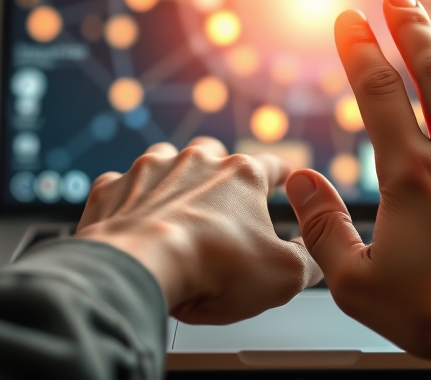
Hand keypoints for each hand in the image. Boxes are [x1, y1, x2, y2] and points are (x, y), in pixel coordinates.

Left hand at [77, 137, 321, 323]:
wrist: (140, 268)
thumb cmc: (212, 269)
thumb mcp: (283, 276)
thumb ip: (308, 261)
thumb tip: (318, 257)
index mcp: (242, 176)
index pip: (273, 165)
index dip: (284, 174)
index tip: (289, 177)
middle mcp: (196, 161)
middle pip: (215, 154)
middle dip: (222, 170)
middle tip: (225, 199)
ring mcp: (150, 170)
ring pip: (167, 158)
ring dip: (174, 177)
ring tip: (177, 205)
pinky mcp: (112, 188)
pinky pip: (122, 185)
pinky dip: (129, 200)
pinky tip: (132, 220)